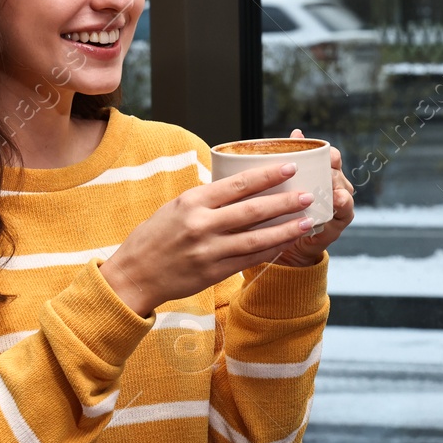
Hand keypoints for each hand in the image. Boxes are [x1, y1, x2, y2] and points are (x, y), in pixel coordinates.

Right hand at [103, 161, 316, 315]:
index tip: (290, 167)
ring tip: (307, 221)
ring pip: (256, 239)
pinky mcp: (212, 273)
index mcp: (192, 201)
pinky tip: (286, 244)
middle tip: (309, 194)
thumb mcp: (175, 208)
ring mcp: (208, 251)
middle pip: (252, 211)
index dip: (267, 176)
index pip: (237, 184)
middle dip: (285, 201)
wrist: (133, 276)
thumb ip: (205, 200)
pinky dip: (269, 251)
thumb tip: (238, 187)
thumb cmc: (154, 238)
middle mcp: (201, 225)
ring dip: (285, 230)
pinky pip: (248, 260)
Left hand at [270, 128, 355, 266]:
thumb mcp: (289, 182)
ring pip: (343, 187)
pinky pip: (346, 208)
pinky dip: (342, 203)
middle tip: (314, 171)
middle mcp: (337, 184)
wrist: (291, 240)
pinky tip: (336, 200)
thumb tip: (297, 133)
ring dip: (335, 184)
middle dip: (327, 170)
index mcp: (326, 172)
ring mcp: (342, 201)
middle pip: (337, 171)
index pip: (332, 156)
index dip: (327, 152)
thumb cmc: (289, 208)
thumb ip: (295, 157)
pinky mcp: (342, 218)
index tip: (315, 152)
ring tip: (327, 184)